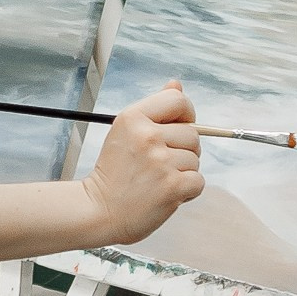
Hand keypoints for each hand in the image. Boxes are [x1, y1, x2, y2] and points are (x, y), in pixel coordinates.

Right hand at [79, 85, 202, 249]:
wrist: (98, 211)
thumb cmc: (114, 172)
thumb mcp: (126, 132)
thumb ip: (154, 109)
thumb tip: (176, 84)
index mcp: (133, 118)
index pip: (178, 100)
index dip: (185, 114)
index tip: (177, 128)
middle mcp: (147, 136)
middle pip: (192, 134)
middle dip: (183, 149)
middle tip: (159, 163)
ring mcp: (161, 162)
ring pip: (195, 159)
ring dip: (183, 171)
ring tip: (158, 180)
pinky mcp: (172, 186)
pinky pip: (198, 181)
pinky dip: (187, 190)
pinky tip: (165, 193)